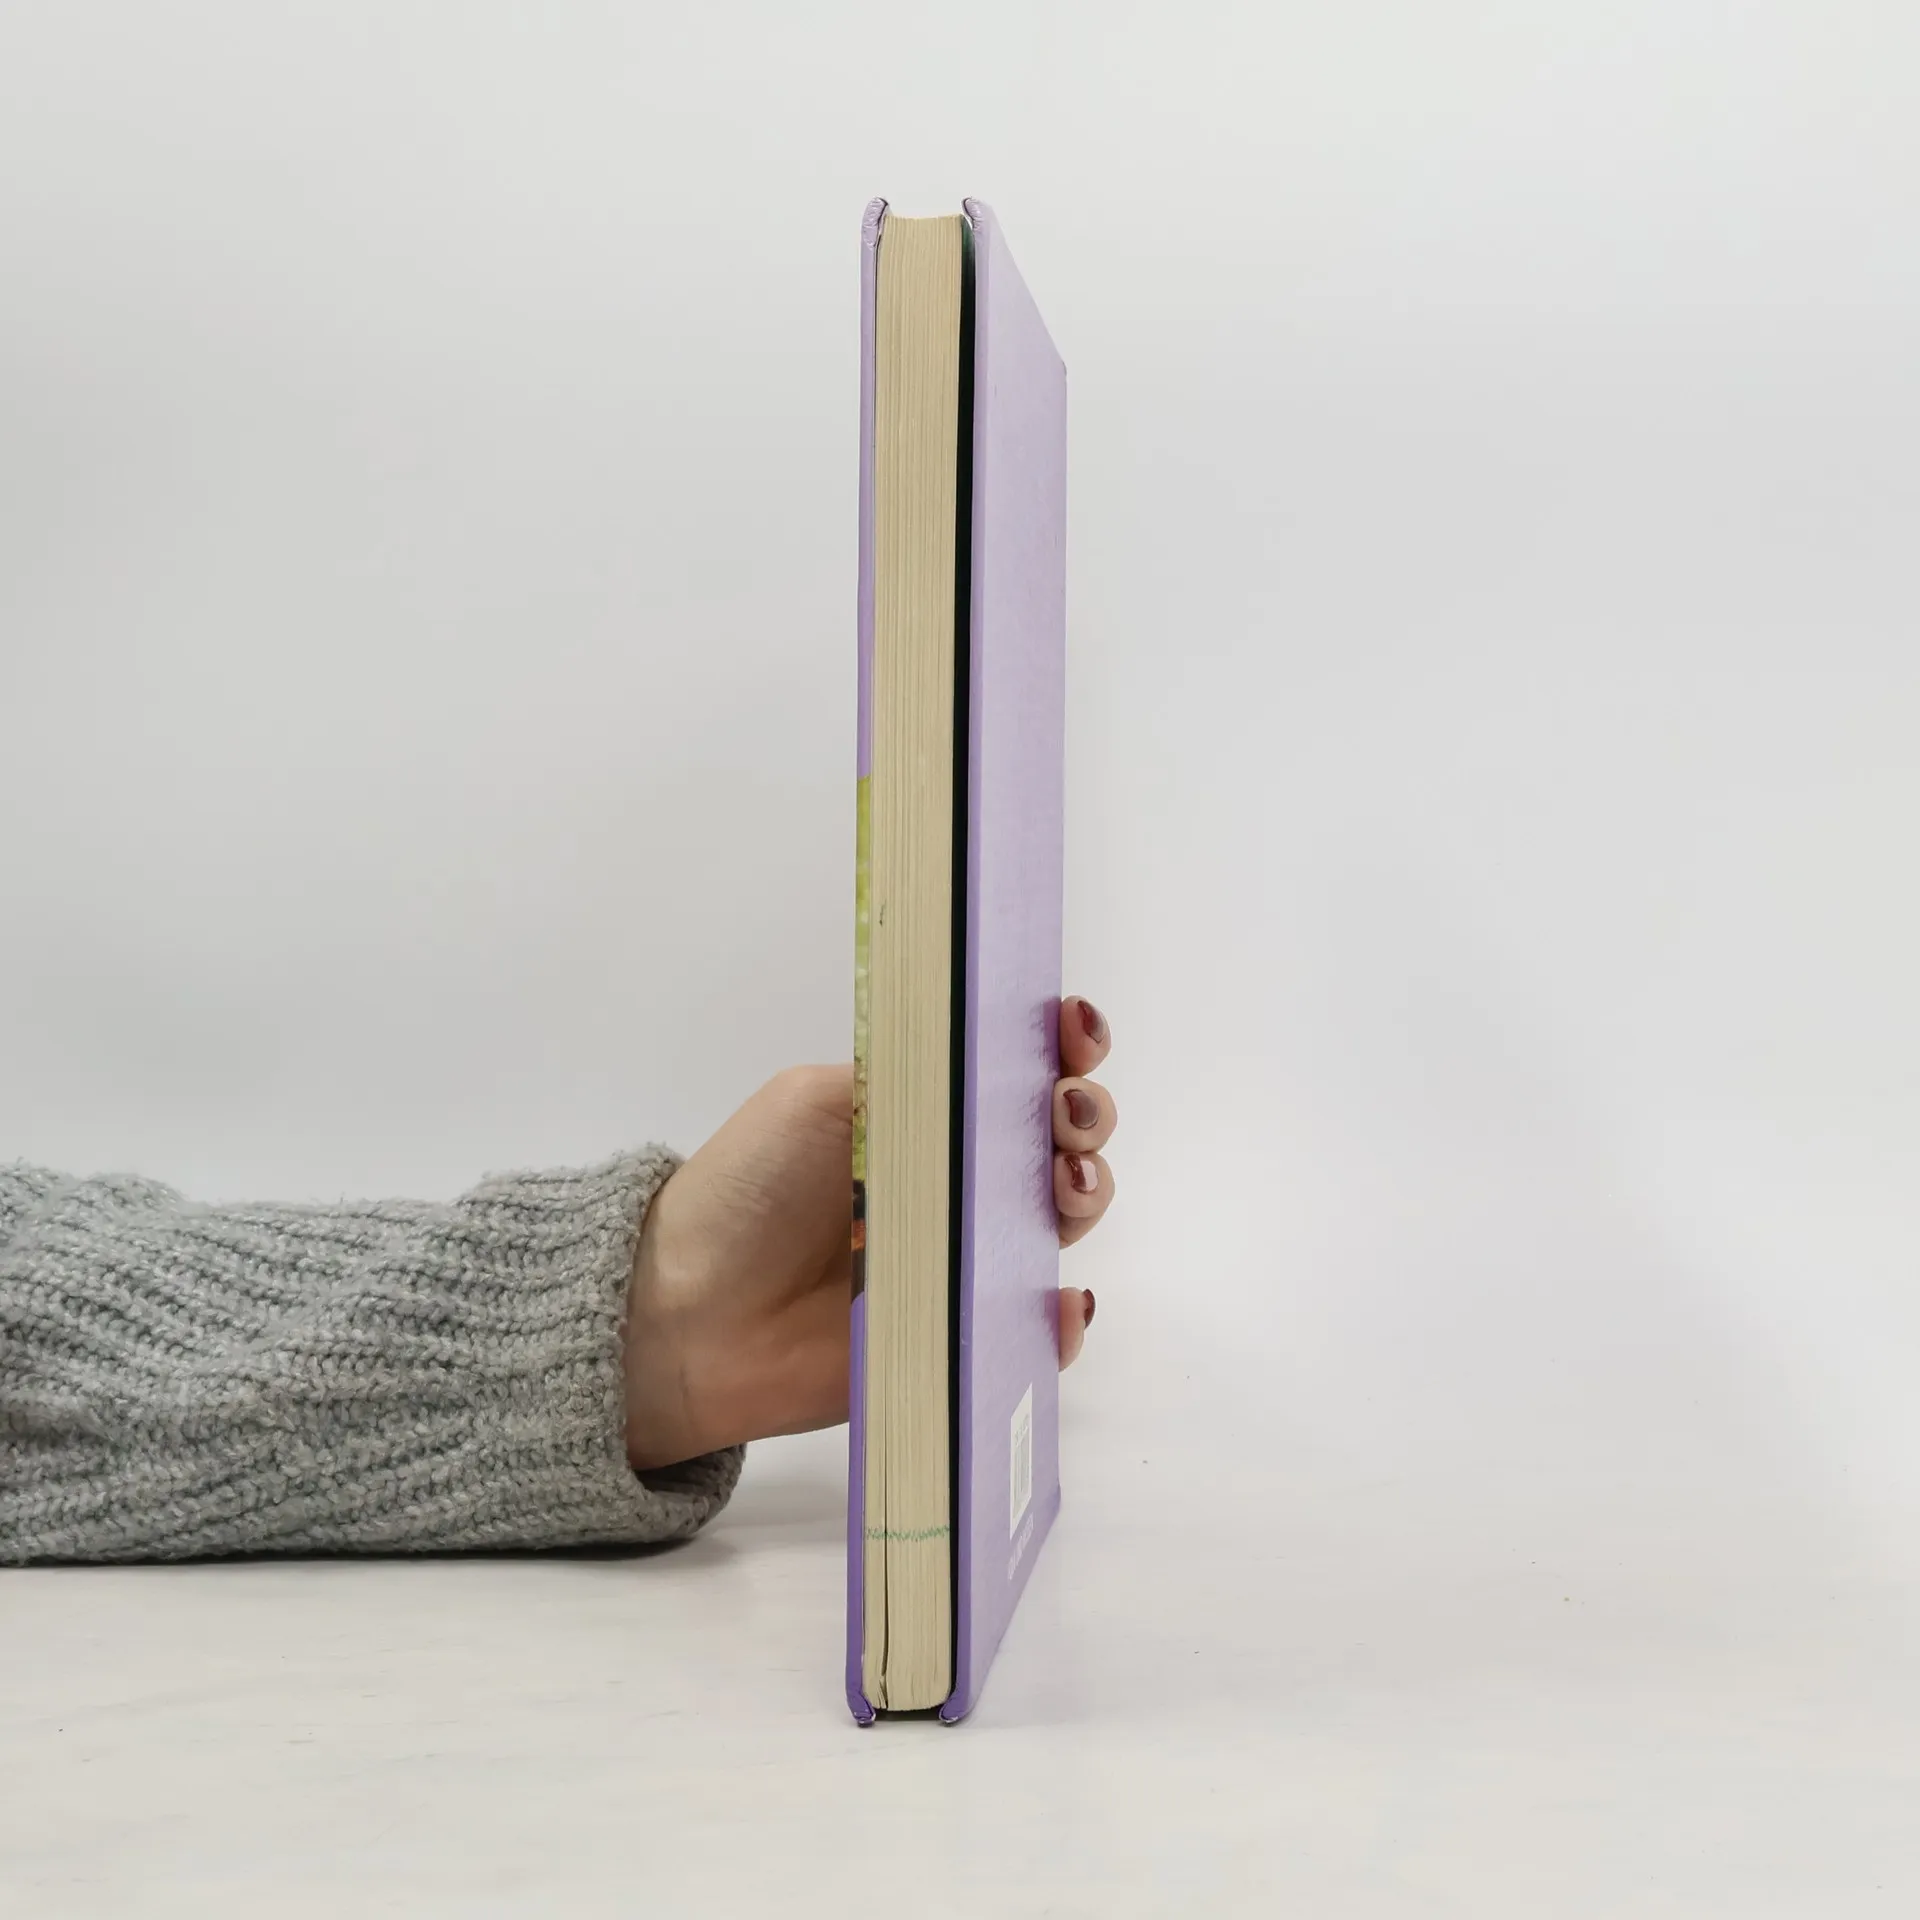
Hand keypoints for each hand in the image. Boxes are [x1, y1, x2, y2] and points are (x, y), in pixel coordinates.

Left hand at [623, 996, 1116, 1470]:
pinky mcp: (959, 1333)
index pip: (1017, 1069)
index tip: (1074, 1036)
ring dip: (1086, 1195)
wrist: (692, 1311)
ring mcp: (963, 1255)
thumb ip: (906, 1075)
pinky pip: (1034, 1328)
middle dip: (1084, 1116)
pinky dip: (1060, 1318)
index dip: (1062, 1046)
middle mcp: (956, 1178)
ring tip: (1063, 1191)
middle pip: (1059, 1140)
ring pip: (1061, 1221)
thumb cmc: (747, 1190)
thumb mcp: (819, 1099)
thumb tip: (998, 1067)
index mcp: (924, 1111)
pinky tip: (1057, 1298)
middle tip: (1063, 1119)